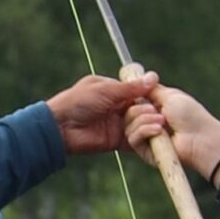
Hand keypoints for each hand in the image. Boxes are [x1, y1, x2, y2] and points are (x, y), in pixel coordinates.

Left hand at [45, 71, 159, 155]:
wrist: (60, 127)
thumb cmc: (78, 102)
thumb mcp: (106, 90)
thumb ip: (131, 88)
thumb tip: (153, 77)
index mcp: (113, 91)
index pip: (137, 92)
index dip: (148, 96)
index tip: (159, 99)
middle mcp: (117, 107)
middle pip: (141, 109)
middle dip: (148, 111)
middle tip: (156, 114)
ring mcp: (117, 124)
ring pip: (140, 124)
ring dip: (148, 123)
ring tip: (157, 123)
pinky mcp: (117, 141)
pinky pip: (135, 140)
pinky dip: (144, 137)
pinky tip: (153, 134)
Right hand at [125, 82, 219, 181]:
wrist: (200, 138)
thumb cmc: (190, 115)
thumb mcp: (170, 95)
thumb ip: (151, 89)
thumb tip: (139, 79)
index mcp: (153, 108)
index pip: (132, 102)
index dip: (131, 97)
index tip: (132, 92)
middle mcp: (147, 122)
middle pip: (127, 113)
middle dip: (139, 109)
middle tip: (155, 109)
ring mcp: (146, 137)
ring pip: (128, 126)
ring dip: (144, 120)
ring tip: (162, 121)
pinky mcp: (145, 151)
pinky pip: (133, 139)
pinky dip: (144, 131)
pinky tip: (159, 131)